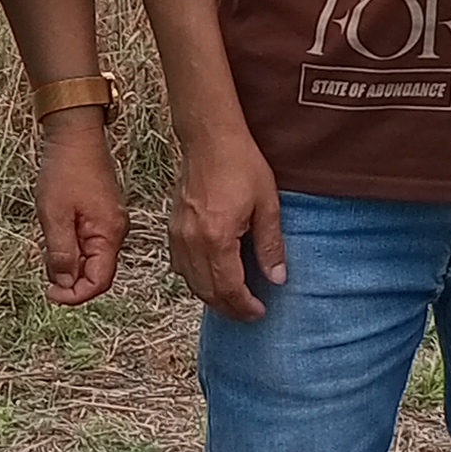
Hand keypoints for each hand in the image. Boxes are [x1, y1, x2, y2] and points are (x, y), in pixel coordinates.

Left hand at [33, 111, 128, 306]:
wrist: (75, 134)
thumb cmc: (65, 170)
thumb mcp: (54, 215)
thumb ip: (61, 253)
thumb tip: (65, 284)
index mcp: (109, 234)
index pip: (99, 281)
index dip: (75, 295)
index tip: (50, 293)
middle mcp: (116, 231)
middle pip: (97, 273)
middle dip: (70, 280)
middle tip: (44, 270)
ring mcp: (110, 223)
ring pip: (91, 259)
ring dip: (69, 263)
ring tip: (47, 245)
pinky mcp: (102, 215)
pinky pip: (89, 243)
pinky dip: (72, 248)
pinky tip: (55, 234)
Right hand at [168, 127, 286, 322]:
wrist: (210, 139)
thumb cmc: (241, 165)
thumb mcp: (267, 205)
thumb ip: (271, 245)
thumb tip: (277, 278)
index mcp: (217, 238)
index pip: (229, 288)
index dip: (245, 306)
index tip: (260, 311)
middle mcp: (192, 242)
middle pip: (208, 291)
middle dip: (229, 308)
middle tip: (249, 313)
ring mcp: (178, 236)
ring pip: (191, 282)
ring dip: (212, 297)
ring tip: (233, 300)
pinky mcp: (172, 228)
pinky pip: (181, 267)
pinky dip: (196, 280)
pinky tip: (211, 278)